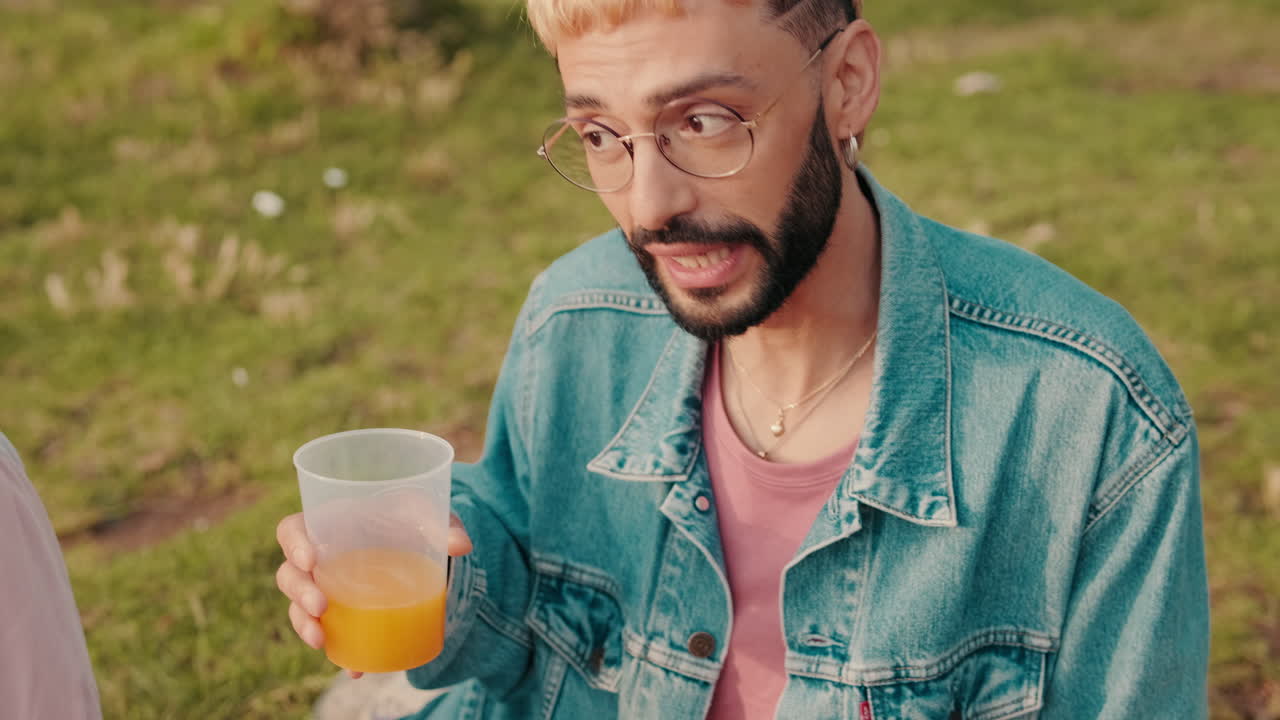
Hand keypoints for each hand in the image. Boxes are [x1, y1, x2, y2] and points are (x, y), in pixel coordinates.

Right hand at [275, 510, 473, 678]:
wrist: (421, 545)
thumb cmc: (413, 521)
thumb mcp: (429, 516)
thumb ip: (444, 525)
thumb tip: (461, 546)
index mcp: (330, 524)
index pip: (292, 530)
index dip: (293, 544)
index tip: (310, 560)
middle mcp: (320, 557)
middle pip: (289, 574)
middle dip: (299, 593)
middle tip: (320, 606)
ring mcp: (326, 588)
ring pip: (298, 607)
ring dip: (304, 625)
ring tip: (320, 640)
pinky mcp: (341, 613)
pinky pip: (328, 633)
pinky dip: (340, 653)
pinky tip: (354, 669)